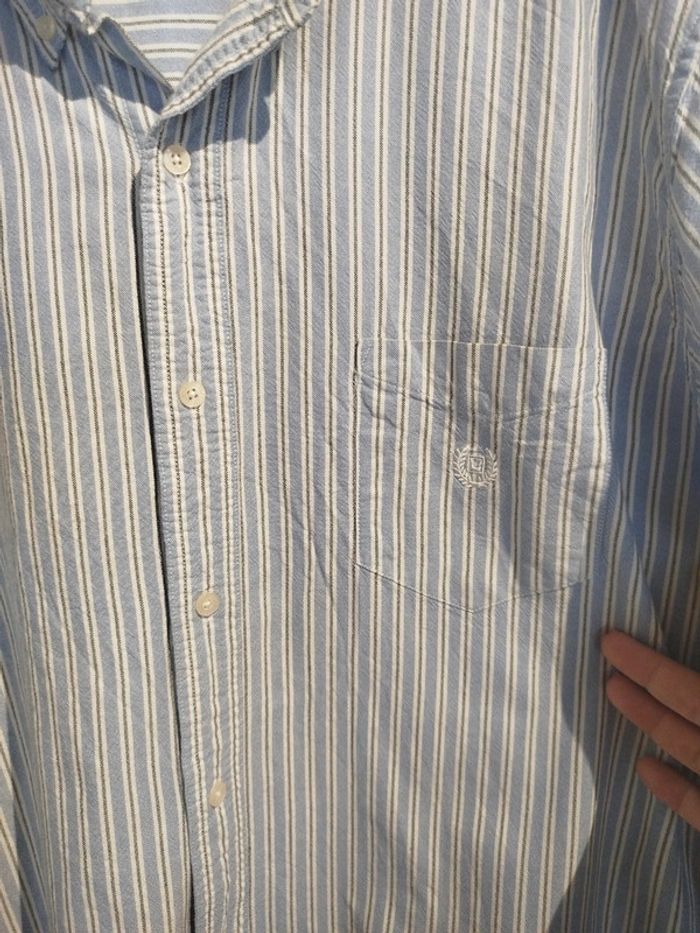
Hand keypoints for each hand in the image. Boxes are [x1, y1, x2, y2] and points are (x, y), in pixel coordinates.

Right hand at [600, 630, 699, 830]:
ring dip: (652, 718)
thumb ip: (689, 688)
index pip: (689, 683)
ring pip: (689, 746)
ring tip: (612, 691)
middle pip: (689, 701)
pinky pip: (695, 802)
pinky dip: (671, 785)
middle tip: (605, 647)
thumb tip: (667, 649)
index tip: (612, 636)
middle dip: (650, 676)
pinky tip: (643, 767)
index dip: (649, 662)